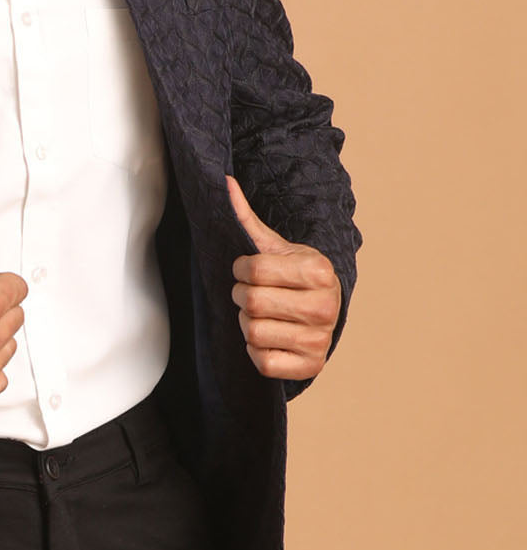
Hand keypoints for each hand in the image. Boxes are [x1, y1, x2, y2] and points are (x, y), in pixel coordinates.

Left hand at [226, 175, 340, 381]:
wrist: (323, 312)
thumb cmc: (294, 276)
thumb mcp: (275, 247)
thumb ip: (247, 218)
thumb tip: (223, 182)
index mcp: (318, 270)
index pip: (253, 269)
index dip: (240, 269)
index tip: (248, 270)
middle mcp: (326, 306)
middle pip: (250, 302)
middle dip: (241, 296)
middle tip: (253, 294)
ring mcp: (320, 339)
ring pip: (253, 332)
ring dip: (248, 324)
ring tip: (263, 315)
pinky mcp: (311, 366)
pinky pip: (262, 361)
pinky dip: (257, 350)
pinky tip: (271, 337)